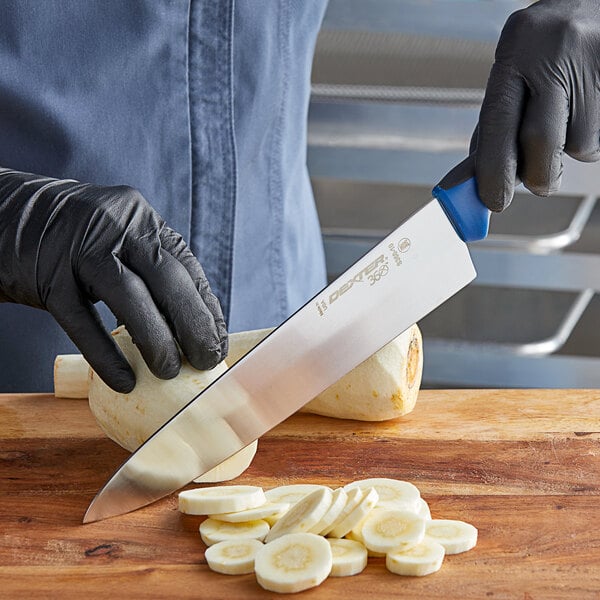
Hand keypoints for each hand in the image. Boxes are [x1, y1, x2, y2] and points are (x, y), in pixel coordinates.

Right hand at [0, 168, 227, 392]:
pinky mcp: (47, 275)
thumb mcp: (117, 239)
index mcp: (139, 218)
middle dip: (193, 324)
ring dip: (156, 339)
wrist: (3, 217)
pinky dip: (106, 354)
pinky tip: (124, 380)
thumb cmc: (73, 241)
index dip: (207, 307)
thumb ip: (149, 269)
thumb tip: (190, 323)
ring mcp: (78, 248)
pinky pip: (82, 321)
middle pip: (167, 278)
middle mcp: (115, 225)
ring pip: (130, 296)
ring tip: (169, 372)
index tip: (218, 343)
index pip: (186, 265)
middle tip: (206, 361)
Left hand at [443, 0, 599, 210]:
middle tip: (536, 181)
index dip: (495, 172)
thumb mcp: (510, 76)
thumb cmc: (543, 48)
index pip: (499, 124)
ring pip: (580, 144)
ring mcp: (595, 62)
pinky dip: (588, 137)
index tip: (493, 200)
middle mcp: (555, 52)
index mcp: (516, 51)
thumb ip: (492, 129)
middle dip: (537, 175)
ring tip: (566, 117)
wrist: (592, 3)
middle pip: (542, 142)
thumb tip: (473, 181)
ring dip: (569, 152)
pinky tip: (585, 110)